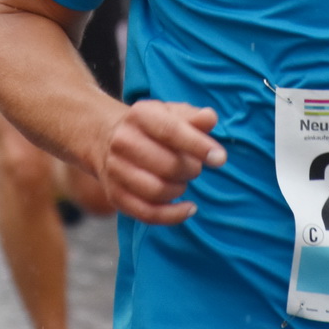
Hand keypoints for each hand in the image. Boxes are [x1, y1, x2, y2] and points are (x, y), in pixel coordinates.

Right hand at [92, 99, 226, 224]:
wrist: (108, 138)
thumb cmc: (152, 127)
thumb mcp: (172, 113)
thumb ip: (194, 117)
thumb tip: (210, 118)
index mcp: (140, 115)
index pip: (171, 132)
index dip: (198, 146)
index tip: (220, 158)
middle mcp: (123, 141)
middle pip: (167, 165)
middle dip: (192, 169)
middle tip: (195, 166)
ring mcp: (116, 170)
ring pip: (158, 191)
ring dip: (180, 190)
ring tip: (183, 180)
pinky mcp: (115, 195)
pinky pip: (147, 214)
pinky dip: (173, 215)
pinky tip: (189, 208)